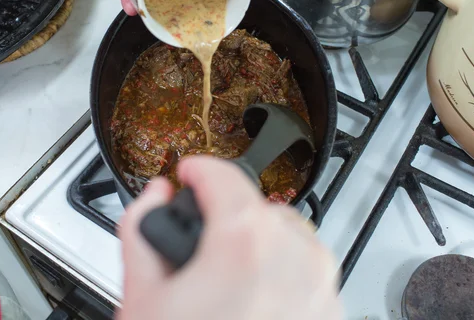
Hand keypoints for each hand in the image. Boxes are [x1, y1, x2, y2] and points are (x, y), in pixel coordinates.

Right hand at [118, 156, 342, 319]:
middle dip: (227, 215)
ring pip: (289, 238)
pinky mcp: (332, 317)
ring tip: (225, 278)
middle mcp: (296, 261)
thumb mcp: (141, 297)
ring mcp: (322, 292)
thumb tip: (154, 199)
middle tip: (200, 243)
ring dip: (257, 243)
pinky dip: (281, 274)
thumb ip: (141, 230)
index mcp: (245, 245)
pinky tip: (252, 303)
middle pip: (259, 208)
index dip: (199, 169)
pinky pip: (309, 274)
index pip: (224, 177)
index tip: (190, 173)